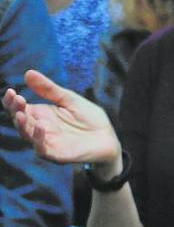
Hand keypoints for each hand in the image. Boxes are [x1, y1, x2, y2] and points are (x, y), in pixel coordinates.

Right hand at [2, 70, 120, 168]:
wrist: (108, 136)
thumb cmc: (89, 118)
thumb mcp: (69, 99)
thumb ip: (49, 89)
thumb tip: (28, 72)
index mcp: (40, 114)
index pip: (19, 108)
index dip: (11, 101)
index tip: (11, 91)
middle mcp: (39, 129)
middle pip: (20, 121)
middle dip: (15, 110)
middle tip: (17, 99)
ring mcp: (47, 142)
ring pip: (27, 136)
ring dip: (22, 125)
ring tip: (20, 114)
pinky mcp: (57, 154)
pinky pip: (42, 150)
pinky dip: (38, 140)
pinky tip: (40, 127)